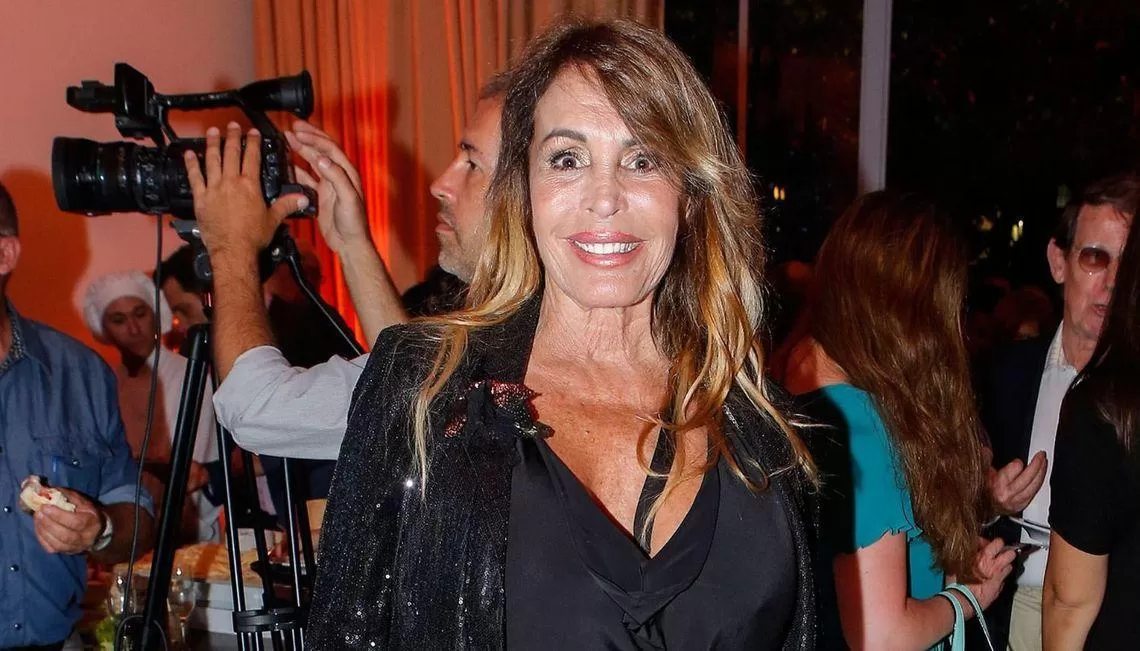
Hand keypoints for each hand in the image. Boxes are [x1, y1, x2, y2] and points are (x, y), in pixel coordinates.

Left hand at [33, 488, 103, 554]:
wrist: (96, 532)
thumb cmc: (87, 513)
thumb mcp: (82, 502)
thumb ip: (67, 496)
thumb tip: (48, 490)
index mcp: (91, 522)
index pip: (75, 522)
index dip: (59, 515)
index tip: (45, 507)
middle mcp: (85, 537)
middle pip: (65, 535)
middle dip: (49, 524)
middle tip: (38, 513)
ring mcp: (75, 547)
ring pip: (57, 544)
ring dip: (43, 531)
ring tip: (37, 519)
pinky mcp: (66, 552)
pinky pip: (51, 548)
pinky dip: (42, 538)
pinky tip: (38, 528)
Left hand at [184, 122, 309, 257]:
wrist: (233, 250)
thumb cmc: (252, 237)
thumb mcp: (273, 220)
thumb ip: (286, 205)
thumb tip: (301, 198)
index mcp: (249, 185)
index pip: (252, 157)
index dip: (253, 142)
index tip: (253, 133)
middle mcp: (231, 183)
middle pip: (231, 153)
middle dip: (232, 137)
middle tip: (232, 126)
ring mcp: (214, 189)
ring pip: (212, 160)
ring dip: (213, 144)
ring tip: (213, 132)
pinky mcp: (201, 199)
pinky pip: (194, 178)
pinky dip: (192, 165)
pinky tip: (189, 154)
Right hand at [285, 121, 368, 253]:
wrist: (349, 243)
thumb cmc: (354, 222)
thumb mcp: (348, 198)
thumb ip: (336, 178)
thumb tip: (322, 159)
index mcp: (347, 173)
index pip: (330, 149)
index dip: (314, 138)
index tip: (299, 131)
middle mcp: (338, 176)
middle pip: (321, 151)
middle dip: (307, 137)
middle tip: (292, 128)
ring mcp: (328, 185)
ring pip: (312, 162)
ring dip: (300, 150)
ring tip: (287, 140)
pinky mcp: (320, 196)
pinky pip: (306, 179)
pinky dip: (296, 171)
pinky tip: (287, 166)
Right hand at [961, 537, 1016, 612]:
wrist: (962, 600)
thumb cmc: (957, 582)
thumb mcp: (957, 563)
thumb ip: (966, 556)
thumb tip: (967, 552)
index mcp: (983, 556)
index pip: (997, 542)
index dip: (991, 542)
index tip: (985, 544)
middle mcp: (994, 565)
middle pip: (1010, 553)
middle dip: (1006, 552)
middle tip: (1000, 553)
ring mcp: (998, 576)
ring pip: (1010, 566)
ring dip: (1005, 564)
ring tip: (998, 566)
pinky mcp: (999, 587)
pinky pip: (1005, 578)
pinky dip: (1000, 576)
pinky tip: (993, 578)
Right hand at [987, 451, 1047, 514]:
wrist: (983, 508)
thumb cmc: (982, 490)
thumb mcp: (980, 472)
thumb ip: (984, 459)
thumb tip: (986, 449)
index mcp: (996, 485)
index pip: (1014, 471)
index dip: (1017, 463)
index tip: (1017, 461)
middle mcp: (1007, 495)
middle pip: (1027, 478)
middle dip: (1036, 464)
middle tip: (1041, 455)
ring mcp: (1016, 502)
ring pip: (1034, 486)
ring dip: (1041, 473)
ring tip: (1044, 462)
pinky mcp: (1022, 505)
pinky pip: (1034, 493)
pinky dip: (1038, 483)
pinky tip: (1041, 475)